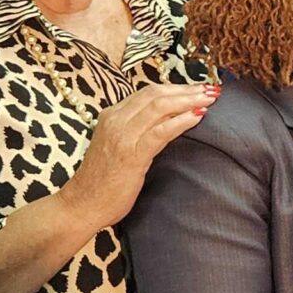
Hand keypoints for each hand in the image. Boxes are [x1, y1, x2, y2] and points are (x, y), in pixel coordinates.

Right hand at [57, 83, 218, 232]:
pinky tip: (198, 117)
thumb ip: (134, 130)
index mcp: (111, 115)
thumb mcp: (117, 146)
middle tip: (210, 90)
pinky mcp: (131, 154)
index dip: (175, 87)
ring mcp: (122, 136)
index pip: (148, 92)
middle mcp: (115, 120)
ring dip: (189, 101)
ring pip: (160, 107)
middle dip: (186, 90)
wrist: (82, 205)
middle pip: (156, 94)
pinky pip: (160, 132)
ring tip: (210, 99)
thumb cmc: (103, 180)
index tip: (197, 88)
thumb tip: (165, 121)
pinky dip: (181, 121)